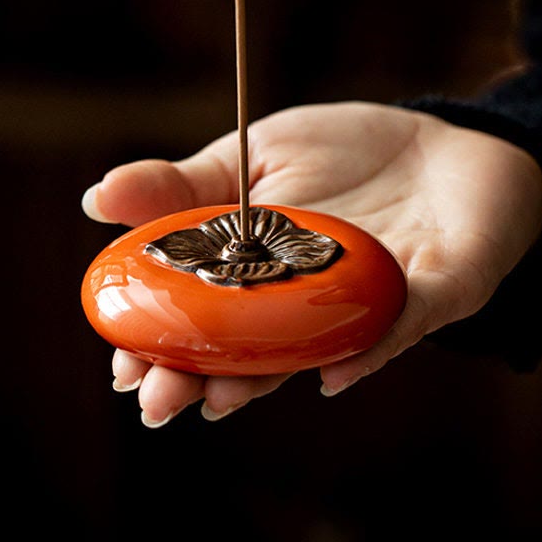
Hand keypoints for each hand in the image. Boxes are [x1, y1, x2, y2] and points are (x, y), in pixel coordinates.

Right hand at [82, 101, 541, 426]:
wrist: (445, 138)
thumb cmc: (346, 152)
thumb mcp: (255, 155)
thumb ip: (185, 185)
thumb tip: (96, 198)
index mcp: (261, 270)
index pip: (204, 318)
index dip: (164, 344)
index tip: (123, 365)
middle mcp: (309, 302)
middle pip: (250, 351)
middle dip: (201, 380)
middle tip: (157, 403)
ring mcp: (368, 301)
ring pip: (313, 351)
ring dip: (266, 378)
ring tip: (217, 399)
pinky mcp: (434, 292)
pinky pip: (401, 323)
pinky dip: (367, 346)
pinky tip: (330, 371)